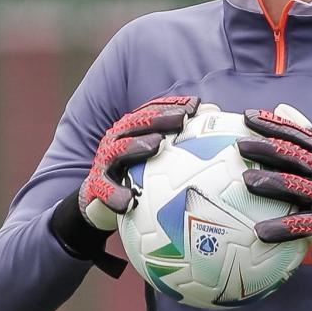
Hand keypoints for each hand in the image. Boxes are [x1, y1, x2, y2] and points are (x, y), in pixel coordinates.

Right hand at [79, 95, 199, 228]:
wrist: (103, 204)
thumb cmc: (138, 177)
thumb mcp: (158, 160)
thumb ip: (181, 143)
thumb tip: (214, 120)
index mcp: (132, 131)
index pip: (152, 112)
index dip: (172, 105)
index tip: (195, 105)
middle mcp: (117, 141)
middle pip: (136, 124)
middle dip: (159, 119)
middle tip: (182, 119)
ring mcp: (105, 162)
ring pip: (118, 150)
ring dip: (137, 145)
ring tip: (156, 145)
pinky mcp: (97, 186)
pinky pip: (105, 190)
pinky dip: (115, 194)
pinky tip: (129, 201)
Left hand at [238, 105, 311, 258]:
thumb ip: (304, 133)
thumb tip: (280, 106)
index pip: (294, 134)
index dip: (271, 123)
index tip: (247, 116)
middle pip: (291, 155)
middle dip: (264, 148)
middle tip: (240, 146)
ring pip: (294, 186)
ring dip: (270, 181)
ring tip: (246, 180)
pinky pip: (299, 225)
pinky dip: (280, 229)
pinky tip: (261, 232)